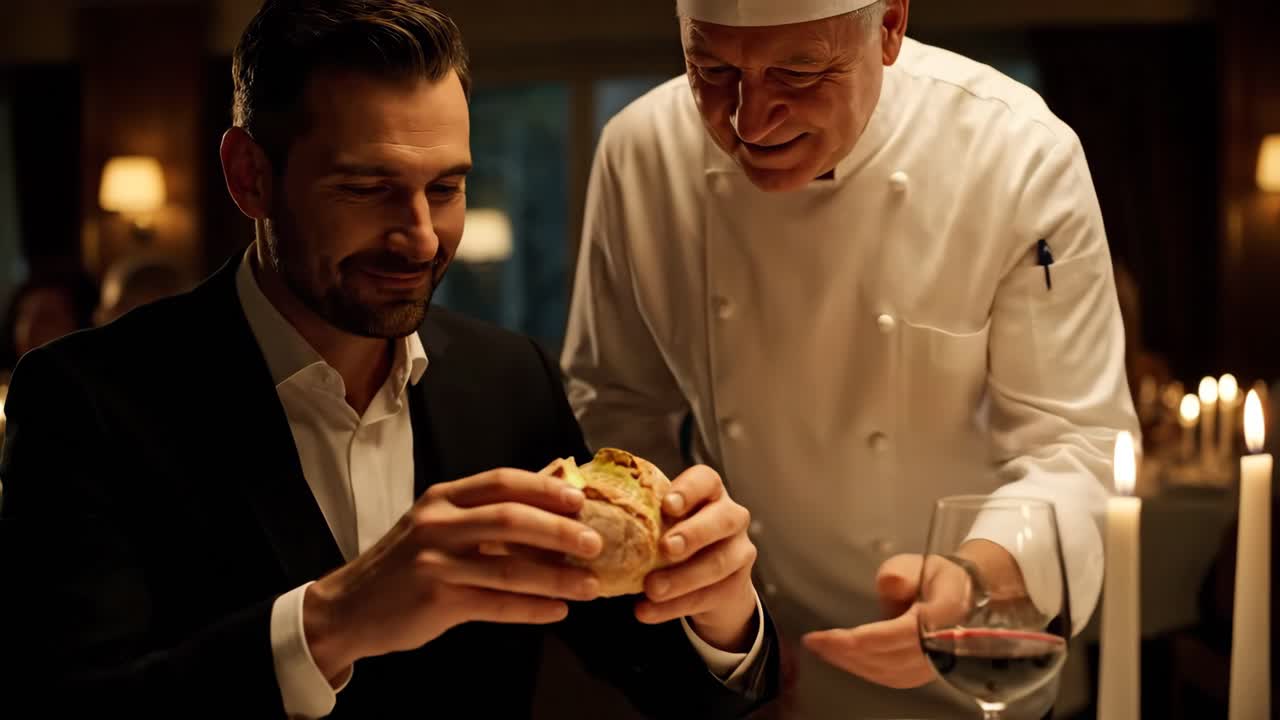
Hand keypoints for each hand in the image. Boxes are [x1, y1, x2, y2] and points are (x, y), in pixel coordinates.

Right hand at [302, 468, 604, 681]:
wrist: (349, 608)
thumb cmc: (406, 563)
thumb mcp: (439, 524)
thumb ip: (489, 510)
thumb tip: (554, 493)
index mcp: (444, 498)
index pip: (503, 481)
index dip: (546, 488)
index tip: (581, 500)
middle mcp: (438, 524)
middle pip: (511, 519)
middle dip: (560, 531)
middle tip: (595, 544)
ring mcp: (435, 563)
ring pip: (509, 569)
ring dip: (556, 578)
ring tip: (589, 586)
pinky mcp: (435, 600)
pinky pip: (496, 605)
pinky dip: (532, 609)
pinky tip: (557, 611)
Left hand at [635, 465, 758, 651]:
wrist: (709, 581)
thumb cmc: (671, 538)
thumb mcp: (658, 521)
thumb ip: (634, 511)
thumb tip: (580, 501)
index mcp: (708, 492)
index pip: (705, 480)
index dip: (688, 490)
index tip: (666, 505)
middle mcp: (731, 516)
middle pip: (722, 519)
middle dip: (693, 534)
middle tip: (665, 548)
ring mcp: (739, 551)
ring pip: (718, 563)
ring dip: (682, 578)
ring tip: (651, 588)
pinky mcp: (737, 586)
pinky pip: (708, 597)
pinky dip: (675, 607)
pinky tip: (647, 611)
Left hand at [802, 553, 974, 688]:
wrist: (963, 593)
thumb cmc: (937, 577)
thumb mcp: (919, 564)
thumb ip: (902, 572)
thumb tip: (891, 582)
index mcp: (942, 617)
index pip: (896, 635)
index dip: (858, 639)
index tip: (826, 636)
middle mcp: (942, 647)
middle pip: (887, 658)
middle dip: (845, 653)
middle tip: (814, 642)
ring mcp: (935, 664)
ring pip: (888, 673)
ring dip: (851, 663)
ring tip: (823, 650)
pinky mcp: (926, 672)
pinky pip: (892, 677)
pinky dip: (865, 670)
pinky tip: (845, 660)